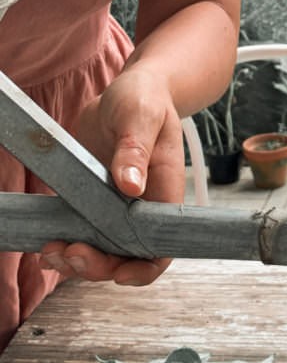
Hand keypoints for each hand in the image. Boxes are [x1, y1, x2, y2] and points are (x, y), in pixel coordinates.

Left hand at [40, 67, 184, 285]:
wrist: (132, 89)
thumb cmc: (147, 99)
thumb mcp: (142, 116)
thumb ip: (136, 150)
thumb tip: (130, 186)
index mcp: (164, 194)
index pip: (162, 246)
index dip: (143, 268)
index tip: (118, 272)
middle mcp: (142, 207)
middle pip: (126, 256)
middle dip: (98, 265)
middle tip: (69, 251)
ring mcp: (116, 206)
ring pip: (101, 250)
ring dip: (76, 259)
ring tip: (51, 250)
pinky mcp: (92, 198)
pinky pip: (81, 230)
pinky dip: (64, 242)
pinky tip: (46, 241)